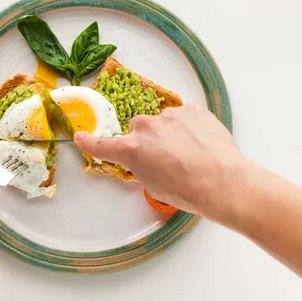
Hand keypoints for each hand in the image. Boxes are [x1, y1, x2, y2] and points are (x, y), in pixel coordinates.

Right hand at [74, 105, 248, 220]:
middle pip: (139, 128)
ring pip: (164, 121)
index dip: (90, 142)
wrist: (222, 182)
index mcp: (132, 149)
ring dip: (171, 132)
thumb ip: (141, 165)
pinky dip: (189, 127)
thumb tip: (148, 158)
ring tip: (190, 153)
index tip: (80, 137)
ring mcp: (170, 115)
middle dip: (148, 139)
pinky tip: (201, 143)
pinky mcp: (192, 110)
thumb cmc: (187, 190)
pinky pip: (185, 116)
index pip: (104, 145)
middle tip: (166, 158)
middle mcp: (146, 127)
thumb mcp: (153, 184)